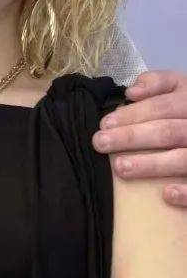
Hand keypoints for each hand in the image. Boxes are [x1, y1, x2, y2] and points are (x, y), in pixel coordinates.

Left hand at [92, 70, 186, 205]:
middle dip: (132, 137)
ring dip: (152, 164)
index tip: (104, 124)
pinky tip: (166, 194)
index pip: (162, 107)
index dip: (133, 114)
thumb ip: (159, 83)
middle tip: (100, 144)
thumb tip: (132, 91)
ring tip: (121, 167)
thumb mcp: (183, 86)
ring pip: (183, 158)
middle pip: (168, 132)